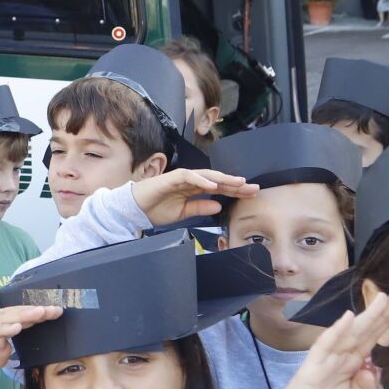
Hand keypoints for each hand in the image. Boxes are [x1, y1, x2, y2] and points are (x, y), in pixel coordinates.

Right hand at [0, 305, 61, 377]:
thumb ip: (3, 353)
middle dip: (38, 311)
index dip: (39, 314)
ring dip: (25, 315)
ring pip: (7, 317)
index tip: (57, 311)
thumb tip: (8, 341)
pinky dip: (4, 328)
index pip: (22, 316)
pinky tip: (16, 327)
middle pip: (18, 313)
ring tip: (41, 313)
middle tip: (56, 309)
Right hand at [131, 168, 258, 225]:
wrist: (135, 210)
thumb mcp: (183, 213)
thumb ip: (200, 208)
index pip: (219, 188)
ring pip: (207, 175)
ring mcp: (182, 178)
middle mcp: (191, 181)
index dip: (235, 191)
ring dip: (223, 179)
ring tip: (238, 183)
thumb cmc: (156, 209)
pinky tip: (214, 186)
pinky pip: (189, 177)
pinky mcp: (172, 177)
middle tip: (254, 188)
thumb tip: (219, 207)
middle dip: (236, 184)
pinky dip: (202, 180)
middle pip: (218, 180)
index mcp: (194, 190)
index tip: (252, 194)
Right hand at [248, 291, 388, 388]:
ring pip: (348, 334)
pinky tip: (348, 318)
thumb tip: (372, 369)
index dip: (385, 323)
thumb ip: (364, 386)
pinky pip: (325, 346)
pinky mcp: (312, 367)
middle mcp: (340, 357)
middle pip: (363, 332)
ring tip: (380, 299)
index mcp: (350, 364)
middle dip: (380, 314)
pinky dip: (336, 331)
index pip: (370, 339)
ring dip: (365, 317)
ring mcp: (326, 359)